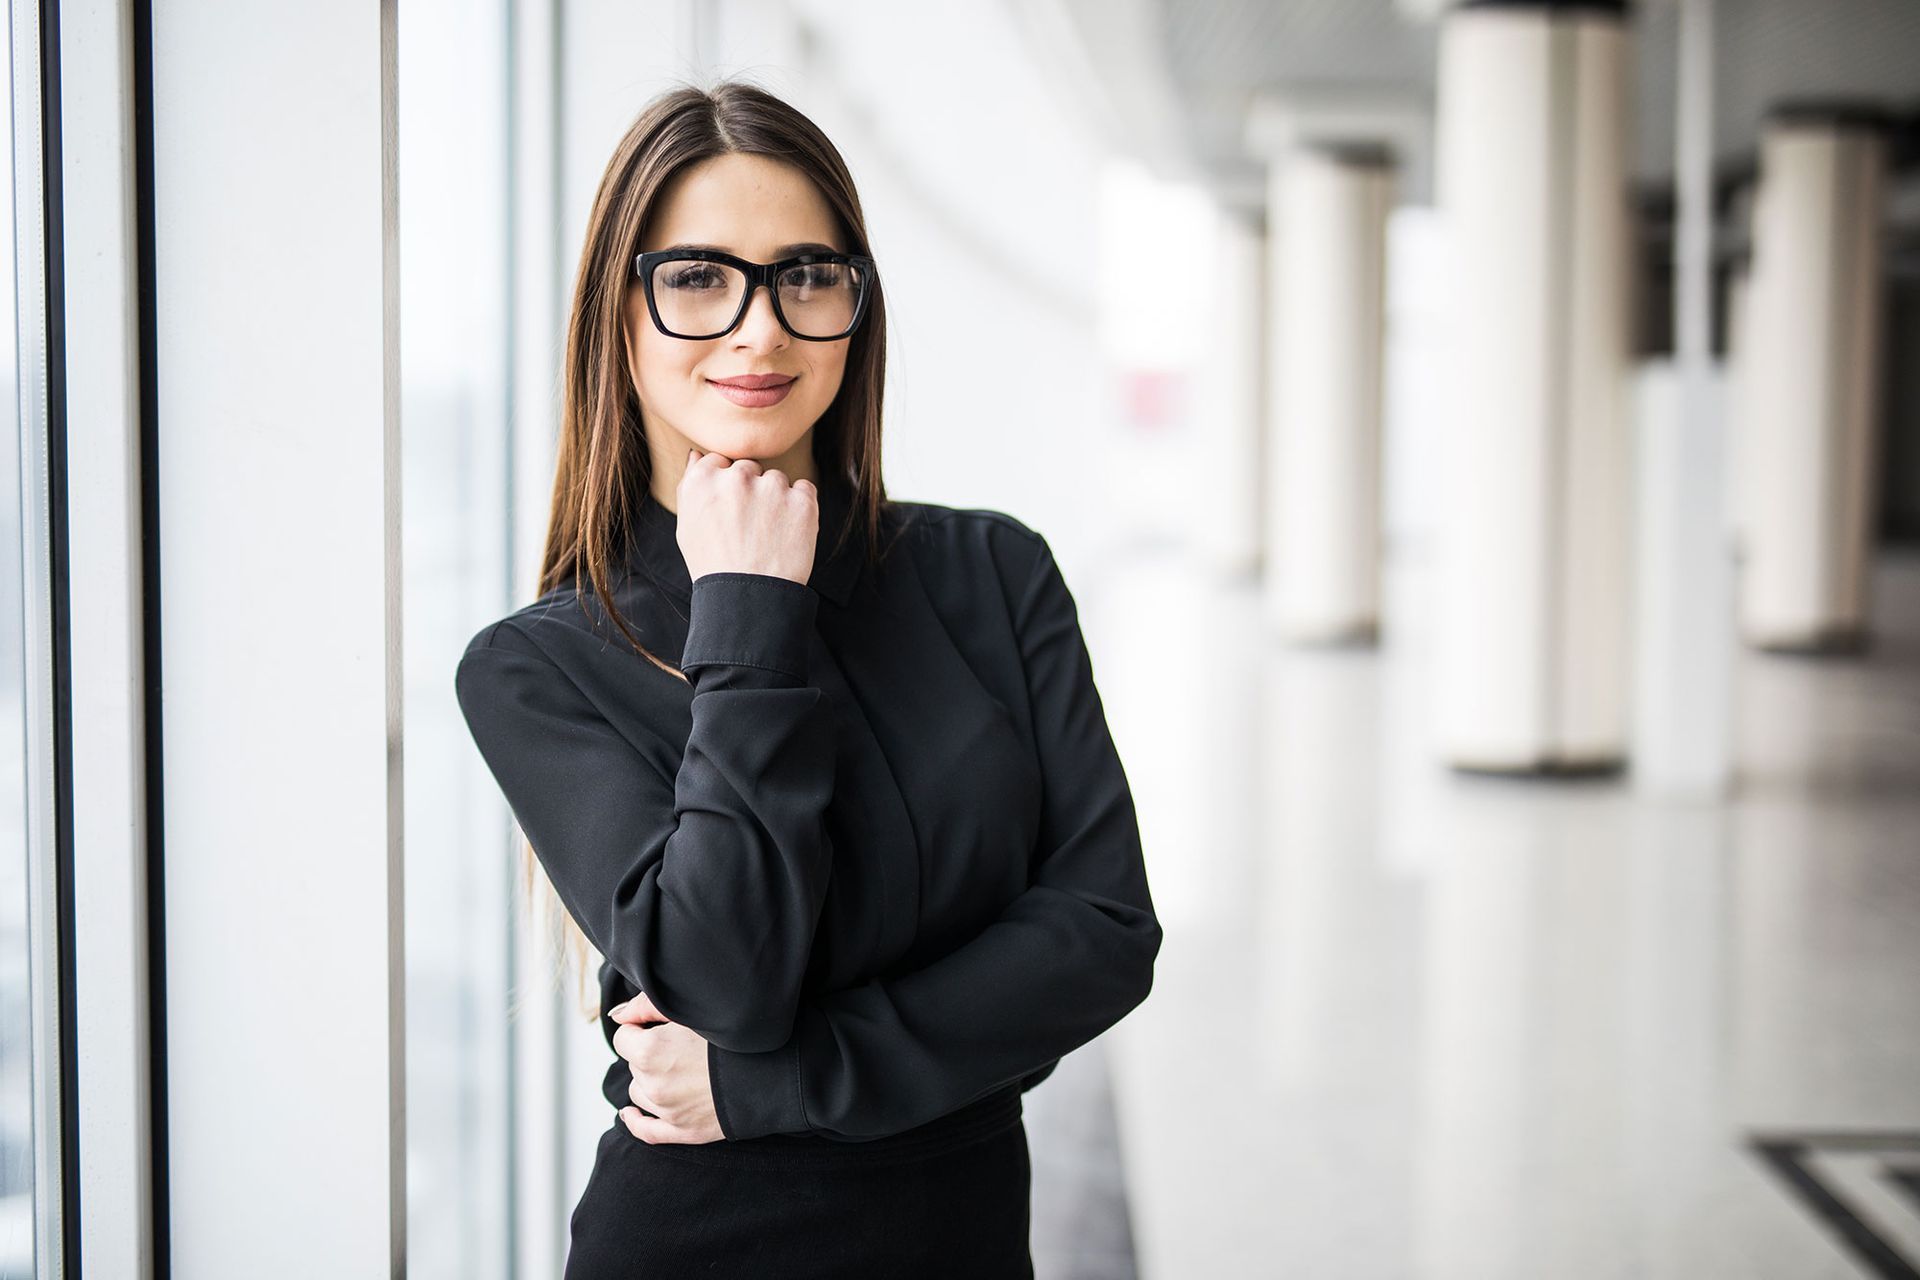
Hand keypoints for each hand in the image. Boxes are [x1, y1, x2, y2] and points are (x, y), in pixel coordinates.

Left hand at [607, 990, 725, 1143]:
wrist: (774, 1070)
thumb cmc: (734, 1036)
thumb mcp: (689, 1011)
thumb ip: (645, 1007)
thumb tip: (617, 1016)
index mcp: (651, 1052)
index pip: (624, 1037)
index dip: (639, 1028)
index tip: (657, 1026)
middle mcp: (653, 1085)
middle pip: (634, 1064)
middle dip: (648, 1053)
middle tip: (679, 1044)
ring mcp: (668, 1112)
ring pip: (639, 1091)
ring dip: (649, 1079)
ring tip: (678, 1068)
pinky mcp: (684, 1131)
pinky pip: (645, 1130)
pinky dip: (635, 1120)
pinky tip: (631, 1112)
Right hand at [676, 447, 817, 584]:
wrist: (749, 599)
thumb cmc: (714, 565)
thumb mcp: (686, 526)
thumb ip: (691, 484)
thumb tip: (698, 454)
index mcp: (703, 480)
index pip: (721, 461)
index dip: (727, 487)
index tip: (731, 510)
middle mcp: (736, 477)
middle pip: (750, 468)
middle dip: (752, 491)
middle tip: (750, 528)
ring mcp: (771, 487)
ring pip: (777, 479)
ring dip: (777, 499)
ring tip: (768, 536)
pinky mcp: (802, 500)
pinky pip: (805, 490)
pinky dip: (801, 508)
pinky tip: (788, 533)